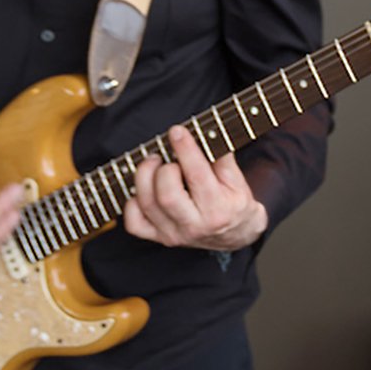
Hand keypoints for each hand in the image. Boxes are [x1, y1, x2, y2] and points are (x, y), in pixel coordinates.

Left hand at [124, 125, 268, 250]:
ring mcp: (174, 234)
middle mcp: (194, 226)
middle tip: (165, 156)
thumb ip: (222, 157)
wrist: (234, 235)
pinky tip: (144, 190)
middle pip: (167, 196)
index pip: (197, 175)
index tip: (177, 132)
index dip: (185, 150)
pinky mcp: (159, 238)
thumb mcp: (237, 180)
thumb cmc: (234, 203)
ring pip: (147, 205)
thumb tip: (205, 133)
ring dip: (144, 177)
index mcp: (218, 209)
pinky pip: (134, 223)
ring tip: (153, 164)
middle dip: (162, 169)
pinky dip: (132, 202)